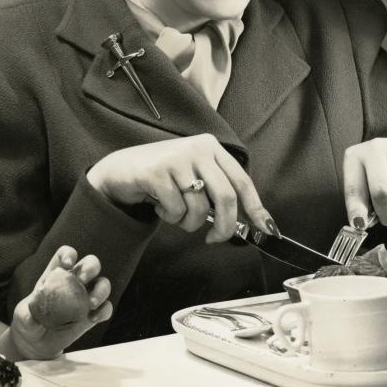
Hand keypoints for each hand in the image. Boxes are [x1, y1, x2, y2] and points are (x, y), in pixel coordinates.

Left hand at [3, 247, 112, 360]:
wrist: (36, 343)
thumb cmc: (27, 323)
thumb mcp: (22, 318)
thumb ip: (26, 316)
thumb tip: (32, 316)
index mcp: (55, 276)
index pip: (65, 255)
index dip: (69, 254)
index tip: (68, 264)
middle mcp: (74, 283)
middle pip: (90, 264)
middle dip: (91, 267)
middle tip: (83, 279)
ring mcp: (85, 298)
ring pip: (103, 284)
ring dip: (101, 290)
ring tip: (91, 303)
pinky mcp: (92, 315)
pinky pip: (106, 308)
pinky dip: (104, 311)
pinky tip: (93, 319)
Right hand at [87, 133, 273, 242]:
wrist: (120, 170)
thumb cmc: (161, 177)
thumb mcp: (193, 175)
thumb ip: (215, 190)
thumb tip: (247, 221)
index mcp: (210, 147)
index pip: (241, 180)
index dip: (256, 207)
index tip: (267, 228)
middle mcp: (197, 149)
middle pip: (225, 197)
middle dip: (224, 226)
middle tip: (215, 239)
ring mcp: (176, 159)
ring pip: (199, 208)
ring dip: (188, 223)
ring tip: (174, 213)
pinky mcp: (156, 172)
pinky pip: (176, 209)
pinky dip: (169, 216)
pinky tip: (159, 206)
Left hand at [343, 136, 386, 226]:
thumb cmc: (381, 170)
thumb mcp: (364, 180)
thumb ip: (361, 201)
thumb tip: (361, 223)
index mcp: (354, 157)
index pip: (354, 188)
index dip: (356, 210)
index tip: (360, 225)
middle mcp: (374, 149)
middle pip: (381, 192)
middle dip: (385, 213)